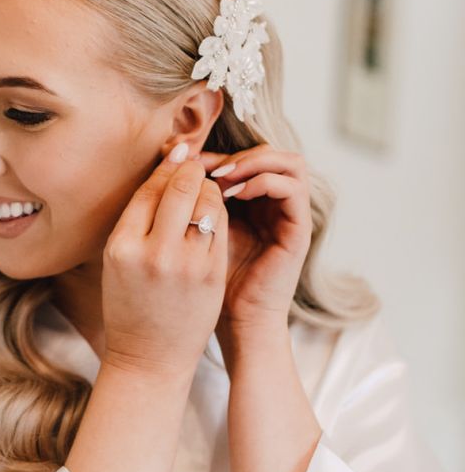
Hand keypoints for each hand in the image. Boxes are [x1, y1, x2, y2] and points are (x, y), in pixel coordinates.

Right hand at [101, 144, 228, 377]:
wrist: (149, 358)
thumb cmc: (129, 306)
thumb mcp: (117, 260)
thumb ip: (136, 220)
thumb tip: (163, 172)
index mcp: (122, 247)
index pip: (149, 189)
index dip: (167, 166)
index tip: (178, 154)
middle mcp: (154, 253)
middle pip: (181, 188)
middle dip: (192, 169)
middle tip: (196, 162)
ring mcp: (187, 266)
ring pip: (208, 204)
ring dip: (209, 189)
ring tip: (206, 188)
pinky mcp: (212, 276)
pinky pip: (220, 228)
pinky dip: (219, 213)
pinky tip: (214, 212)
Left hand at [195, 143, 311, 333]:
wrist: (234, 320)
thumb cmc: (208, 278)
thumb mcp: (198, 228)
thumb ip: (194, 197)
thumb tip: (172, 159)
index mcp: (253, 201)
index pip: (245, 155)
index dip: (217, 153)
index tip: (188, 162)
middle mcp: (276, 204)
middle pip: (269, 151)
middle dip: (235, 154)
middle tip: (207, 168)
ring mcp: (291, 215)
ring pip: (289, 162)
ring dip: (253, 162)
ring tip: (222, 178)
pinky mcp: (300, 230)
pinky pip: (293, 188)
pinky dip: (263, 182)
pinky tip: (234, 194)